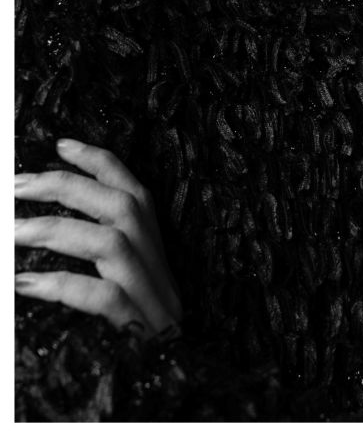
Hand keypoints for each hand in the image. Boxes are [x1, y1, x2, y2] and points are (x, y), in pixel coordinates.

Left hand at [14, 138, 182, 339]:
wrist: (172, 393)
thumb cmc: (139, 340)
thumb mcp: (127, 290)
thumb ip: (98, 257)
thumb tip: (41, 225)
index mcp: (156, 251)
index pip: (134, 191)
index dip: (101, 162)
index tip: (61, 144)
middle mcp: (159, 268)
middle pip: (124, 207)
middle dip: (67, 186)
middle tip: (15, 185)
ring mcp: (152, 300)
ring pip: (113, 244)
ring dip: (55, 229)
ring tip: (9, 231)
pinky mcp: (139, 333)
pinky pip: (102, 299)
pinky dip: (60, 285)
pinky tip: (22, 285)